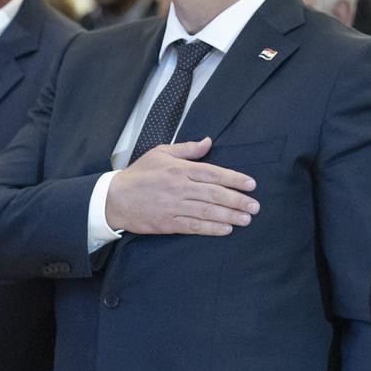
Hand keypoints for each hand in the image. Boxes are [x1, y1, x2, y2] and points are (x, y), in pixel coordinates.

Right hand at [105, 137, 258, 235]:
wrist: (114, 198)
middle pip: (214, 194)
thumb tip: (208, 141)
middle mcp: (179, 187)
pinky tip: (226, 229)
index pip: (213, 173)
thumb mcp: (161, 153)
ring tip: (247, 219)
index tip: (251, 184)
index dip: (234, 178)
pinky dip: (211, 228)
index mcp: (179, 169)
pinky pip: (194, 226)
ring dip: (229, 215)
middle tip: (255, 206)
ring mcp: (173, 206)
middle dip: (238, 200)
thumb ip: (187, 149)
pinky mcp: (168, 223)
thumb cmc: (139, 174)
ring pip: (207, 211)